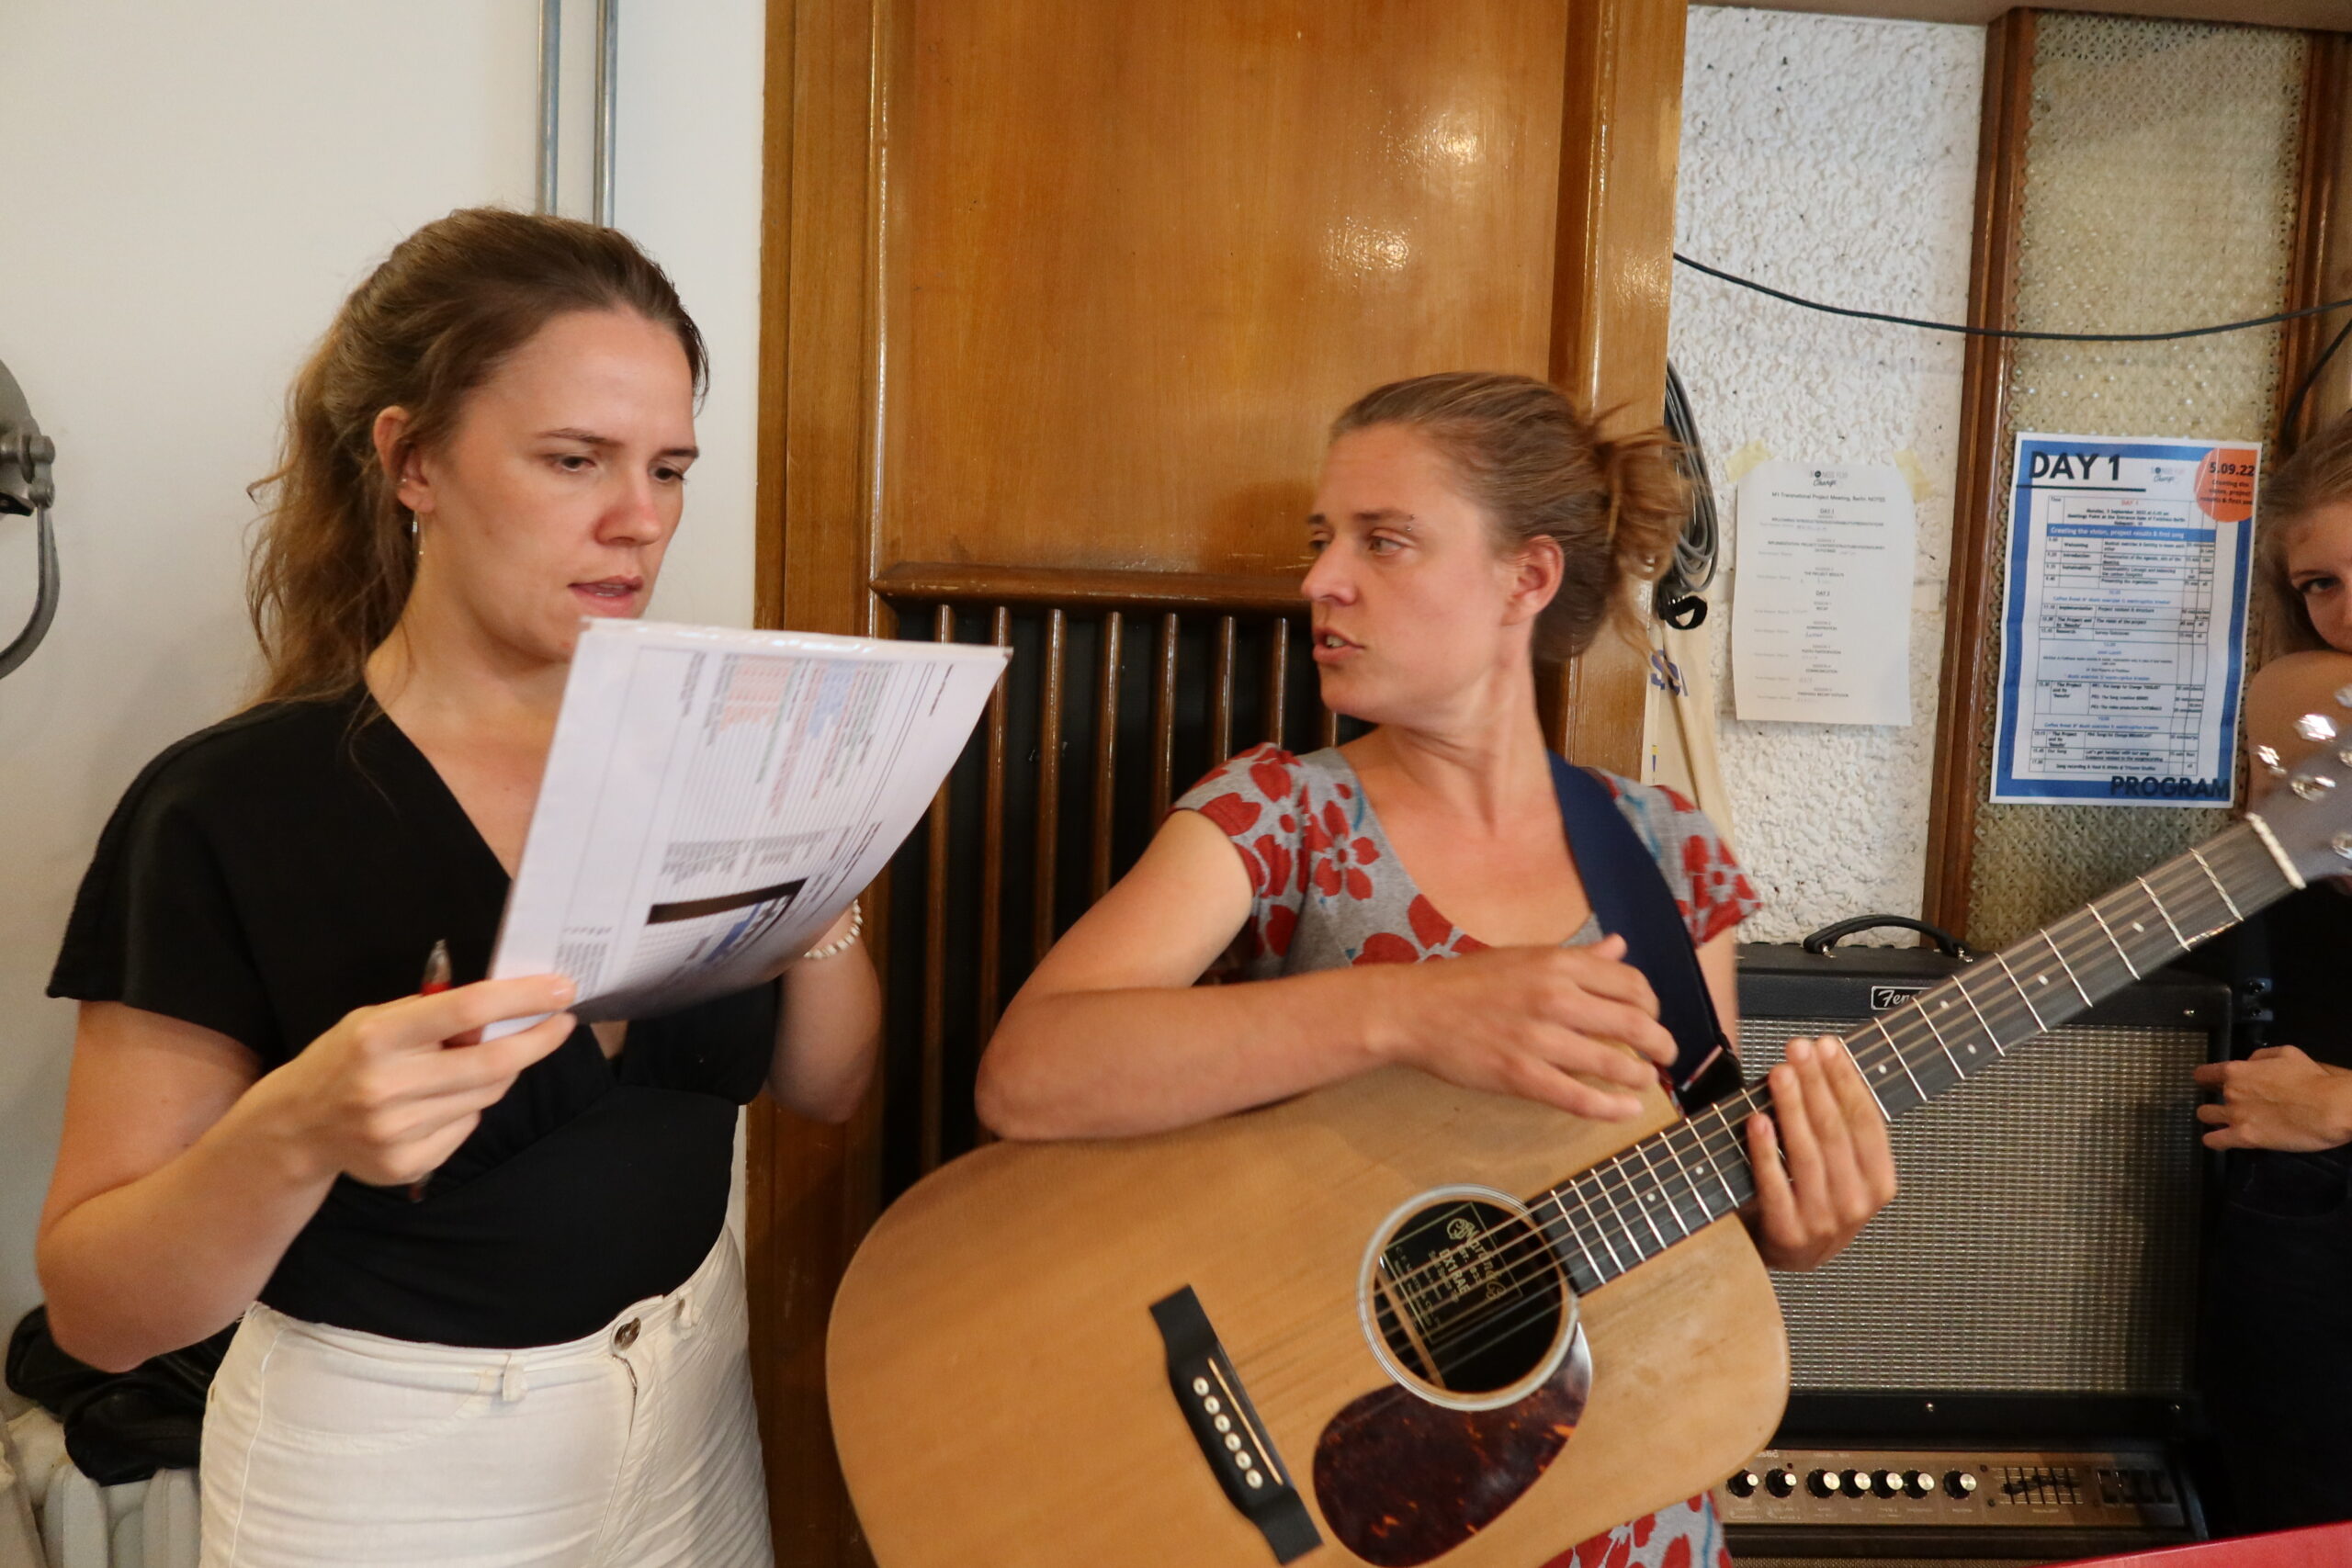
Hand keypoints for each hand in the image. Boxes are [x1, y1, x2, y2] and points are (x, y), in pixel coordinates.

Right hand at [252, 975, 578, 1187]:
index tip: (561, 989)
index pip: (467, 1011)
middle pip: (491, 1063)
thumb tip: (507, 1003)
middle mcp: (385, 1086)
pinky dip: (469, 1108)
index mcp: (377, 1037)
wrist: (296, 1127)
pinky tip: (443, 1100)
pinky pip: (466, 1128)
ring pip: (485, 1096)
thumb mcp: (376, 1020)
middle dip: (538, 1039)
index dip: (522, 998)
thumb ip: (435, 1013)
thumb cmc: (346, 1059)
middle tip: (561, 1022)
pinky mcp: (405, 1164)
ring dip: (501, 1073)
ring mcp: (395, 1131)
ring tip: (485, 1061)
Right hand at [1383, 935, 1677, 1120]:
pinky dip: (1611, 1107)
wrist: (1414, 1010)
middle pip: (1633, 1022)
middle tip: (1665, 1055)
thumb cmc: (1467, 982)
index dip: (1651, 1004)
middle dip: (1661, 1043)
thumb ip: (1578, 956)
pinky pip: (1578, 1096)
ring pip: (1613, 1062)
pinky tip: (1627, 1110)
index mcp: (1558, 964)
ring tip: (1645, 1082)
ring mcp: (1538, 1038)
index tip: (1651, 1017)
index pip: (1631, 983)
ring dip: (1641, 1076)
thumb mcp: (1525, 957)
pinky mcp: (1520, 1075)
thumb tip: (1619, 946)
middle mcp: (1555, 997)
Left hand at [1745, 1036, 1896, 1270]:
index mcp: (1879, 1184)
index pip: (1867, 1122)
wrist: (1783, 1254)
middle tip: (1797, 1048)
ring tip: (1779, 1072)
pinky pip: (1774, 1184)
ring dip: (1792, 1107)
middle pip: (1836, 1131)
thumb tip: (1826, 1059)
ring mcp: (1823, 1222)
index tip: (1828, 1046)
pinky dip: (1765, 1150)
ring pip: (1808, 1154)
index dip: (1846, 1080)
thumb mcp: (1840, 1167)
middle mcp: (1857, 1204)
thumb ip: (1839, 1125)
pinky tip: (1758, 1119)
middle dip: (1816, 1083)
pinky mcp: (1787, 1235)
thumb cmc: (1809, 1197)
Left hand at [2194, 1046, 2351, 1151]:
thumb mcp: (2286, 1054)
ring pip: (2205, 1116)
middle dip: (2215, 1100)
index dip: (2205, 1078)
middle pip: (2207, 1097)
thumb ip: (2260, 1056)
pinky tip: (2220, 1140)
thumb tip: (2249, 1062)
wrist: (2329, 1107)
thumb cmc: (2312, 1079)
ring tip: (2224, 1123)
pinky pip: (2215, 1141)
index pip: (2204, 1073)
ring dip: (2213, 1119)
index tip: (2208, 1083)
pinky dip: (2214, 1141)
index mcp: (2237, 1071)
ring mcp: (2235, 1116)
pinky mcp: (2244, 1137)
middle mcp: (2230, 1092)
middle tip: (2229, 1105)